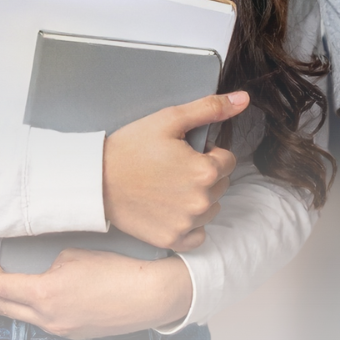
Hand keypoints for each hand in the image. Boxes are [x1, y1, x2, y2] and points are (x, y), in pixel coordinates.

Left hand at [0, 249, 192, 339]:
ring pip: (20, 316)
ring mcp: (59, 329)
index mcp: (43, 293)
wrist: (145, 295)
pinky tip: (38, 299)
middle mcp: (46, 317)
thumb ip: (48, 263)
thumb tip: (38, 270)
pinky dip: (32, 310)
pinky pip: (42, 322)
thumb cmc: (115, 269)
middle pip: (1, 307)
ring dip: (7, 303)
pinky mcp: (71, 334)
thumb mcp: (74, 254)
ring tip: (2, 292)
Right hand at [102, 90, 248, 249]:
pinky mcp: (171, 240)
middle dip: (206, 174)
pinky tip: (174, 209)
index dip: (209, 153)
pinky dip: (191, 224)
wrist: (96, 180)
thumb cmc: (132, 146)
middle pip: (221, 184)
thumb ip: (210, 108)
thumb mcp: (171, 118)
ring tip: (172, 186)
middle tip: (176, 167)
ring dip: (200, 198)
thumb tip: (244, 99)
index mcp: (204, 171)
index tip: (186, 152)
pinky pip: (198, 235)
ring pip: (211, 208)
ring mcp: (186, 224)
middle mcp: (200, 202)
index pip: (228, 160)